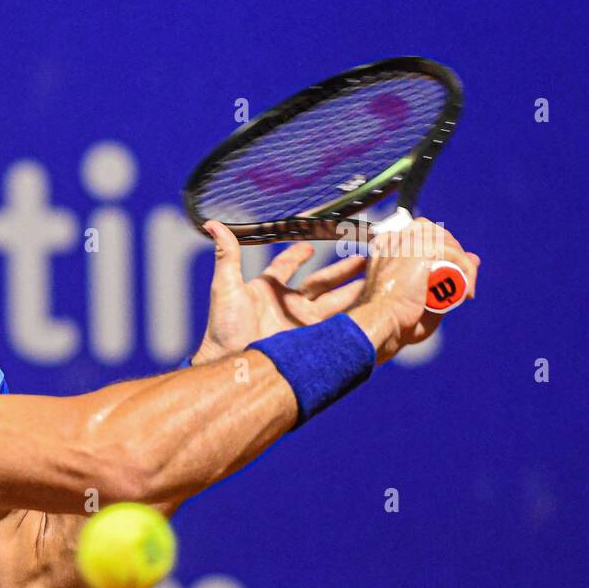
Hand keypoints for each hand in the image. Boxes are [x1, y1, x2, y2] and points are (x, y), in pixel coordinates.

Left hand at [191, 220, 367, 364]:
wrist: (234, 363)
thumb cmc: (225, 327)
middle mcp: (288, 305)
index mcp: (268, 289)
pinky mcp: (314, 338)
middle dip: (342, 271)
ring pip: (335, 301)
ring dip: (355, 289)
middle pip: (321, 283)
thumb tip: (212, 224)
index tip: (309, 245)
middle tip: (365, 257)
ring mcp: (302, 322)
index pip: (285, 266)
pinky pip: (338, 323)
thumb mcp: (226, 285)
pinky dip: (355, 314)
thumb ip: (227, 255)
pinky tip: (373, 303)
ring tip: (376, 276)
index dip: (297, 255)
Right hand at [352, 218, 480, 362]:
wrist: (380, 323)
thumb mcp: (422, 295)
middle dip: (455, 255)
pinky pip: (454, 254)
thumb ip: (447, 276)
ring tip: (465, 291)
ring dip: (464, 266)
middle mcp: (395, 240)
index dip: (441, 249)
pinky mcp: (420, 250)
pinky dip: (467, 271)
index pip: (422, 232)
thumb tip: (477, 257)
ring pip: (448, 243)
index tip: (451, 271)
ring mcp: (407, 243)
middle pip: (437, 233)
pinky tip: (466, 291)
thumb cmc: (394, 320)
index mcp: (385, 247)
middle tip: (462, 282)